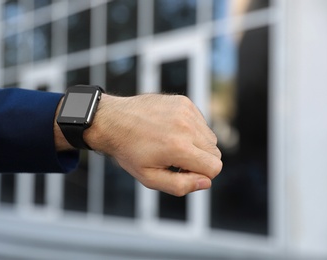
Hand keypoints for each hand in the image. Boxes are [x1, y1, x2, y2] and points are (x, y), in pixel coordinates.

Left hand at [85, 94, 222, 196]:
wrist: (111, 120)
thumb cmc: (129, 151)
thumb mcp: (149, 178)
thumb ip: (180, 186)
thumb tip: (205, 182)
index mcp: (179, 148)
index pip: (214, 167)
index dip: (201, 174)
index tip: (181, 171)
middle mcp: (187, 128)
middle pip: (215, 153)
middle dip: (200, 161)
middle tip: (176, 160)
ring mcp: (186, 112)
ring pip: (210, 138)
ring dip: (197, 145)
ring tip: (173, 144)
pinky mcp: (184, 103)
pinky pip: (201, 123)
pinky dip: (192, 130)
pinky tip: (171, 131)